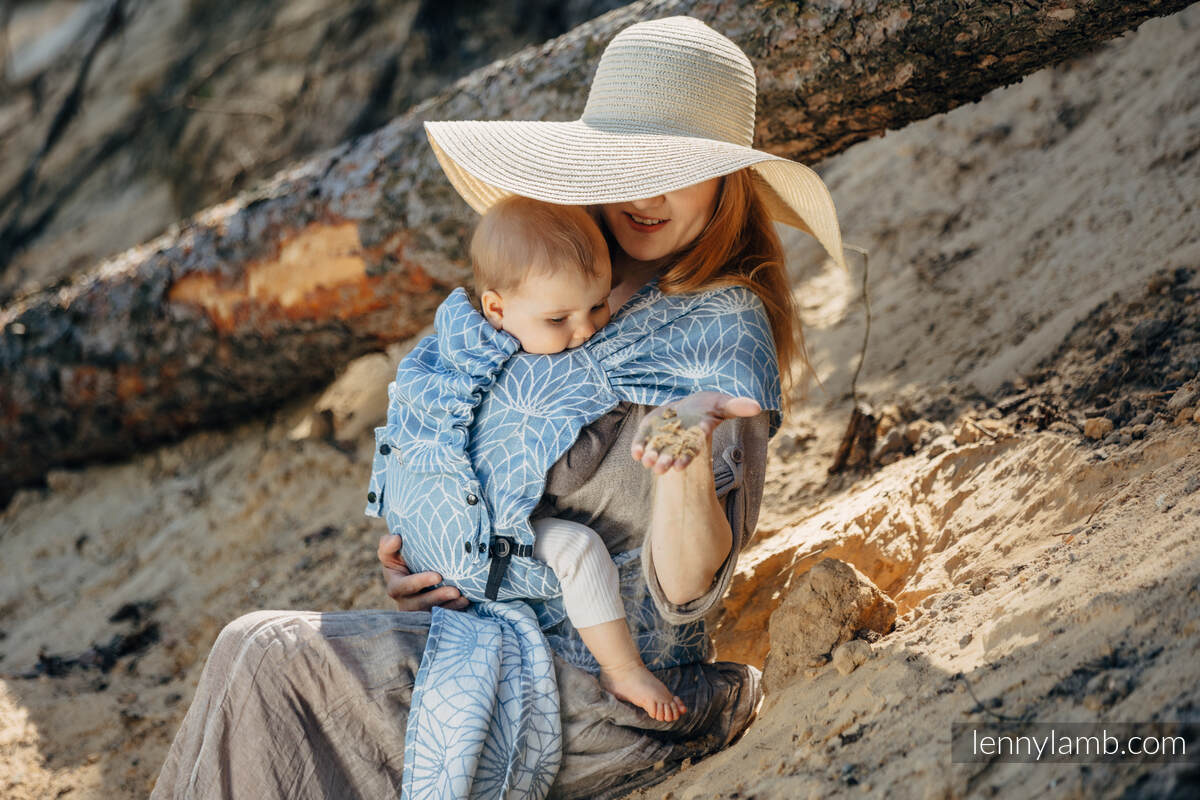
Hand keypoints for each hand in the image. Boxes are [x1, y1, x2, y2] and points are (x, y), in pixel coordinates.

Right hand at [377, 534, 468, 611]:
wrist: (413, 571)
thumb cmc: (401, 560)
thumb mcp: (391, 553)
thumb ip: (388, 545)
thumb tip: (396, 538)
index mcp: (395, 586)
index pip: (403, 587)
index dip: (419, 583)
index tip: (438, 576)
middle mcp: (405, 602)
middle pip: (420, 604)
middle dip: (437, 597)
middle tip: (455, 591)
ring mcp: (418, 611)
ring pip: (432, 612)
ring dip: (448, 606)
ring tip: (461, 597)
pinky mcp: (431, 615)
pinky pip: (441, 616)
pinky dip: (454, 610)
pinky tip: (465, 601)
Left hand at [630, 391, 760, 474]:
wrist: (686, 407)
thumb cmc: (707, 407)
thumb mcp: (722, 403)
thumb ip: (737, 405)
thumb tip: (758, 406)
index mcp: (695, 437)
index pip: (692, 450)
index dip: (686, 458)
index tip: (680, 467)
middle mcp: (677, 442)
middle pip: (672, 454)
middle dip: (667, 461)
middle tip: (661, 469)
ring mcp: (662, 437)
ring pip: (656, 451)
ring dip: (652, 457)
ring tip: (648, 462)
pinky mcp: (648, 431)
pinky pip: (641, 442)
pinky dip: (638, 448)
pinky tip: (636, 453)